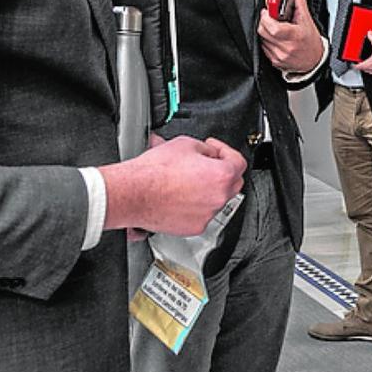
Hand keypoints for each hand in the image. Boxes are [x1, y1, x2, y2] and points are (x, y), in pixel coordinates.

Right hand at [101, 135, 245, 236]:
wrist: (133, 193)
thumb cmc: (153, 172)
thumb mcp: (185, 144)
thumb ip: (206, 148)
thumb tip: (209, 152)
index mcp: (221, 175)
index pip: (238, 162)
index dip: (226, 152)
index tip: (215, 150)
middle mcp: (218, 197)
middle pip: (232, 183)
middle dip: (221, 171)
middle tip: (206, 164)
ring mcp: (207, 214)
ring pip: (216, 199)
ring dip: (207, 189)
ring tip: (187, 180)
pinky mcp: (194, 227)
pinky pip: (202, 214)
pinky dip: (195, 206)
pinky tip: (180, 196)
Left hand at [258, 2, 324, 73]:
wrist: (315, 60)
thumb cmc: (311, 41)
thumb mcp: (306, 18)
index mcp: (295, 36)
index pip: (272, 26)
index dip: (266, 16)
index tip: (268, 11)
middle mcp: (286, 47)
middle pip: (263, 30)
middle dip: (265, 21)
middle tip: (272, 18)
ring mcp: (279, 55)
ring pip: (262, 38)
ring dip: (266, 31)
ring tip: (277, 30)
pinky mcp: (274, 61)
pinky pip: (263, 47)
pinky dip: (268, 41)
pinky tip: (277, 39)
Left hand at [354, 32, 371, 78]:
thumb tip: (370, 34)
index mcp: (367, 65)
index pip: (356, 66)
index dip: (353, 64)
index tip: (353, 62)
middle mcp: (370, 70)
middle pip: (363, 68)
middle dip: (362, 63)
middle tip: (363, 59)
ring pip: (370, 70)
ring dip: (370, 66)